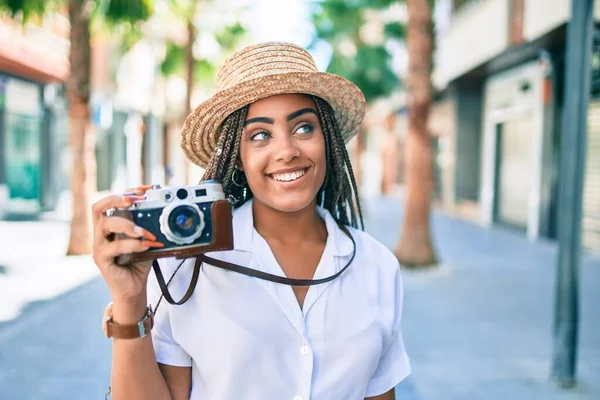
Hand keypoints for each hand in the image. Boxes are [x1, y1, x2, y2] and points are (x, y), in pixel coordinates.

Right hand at [92, 185, 164, 304]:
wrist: (134, 289)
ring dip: (128, 224)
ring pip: (104, 224)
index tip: (145, 189)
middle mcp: (101, 233)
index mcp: (110, 225)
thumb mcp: (147, 240)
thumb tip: (165, 211)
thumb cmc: (139, 263)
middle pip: (98, 207)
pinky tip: (146, 246)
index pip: (111, 202)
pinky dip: (133, 244)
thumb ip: (150, 227)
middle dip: (117, 199)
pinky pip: (114, 246)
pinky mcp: (101, 259)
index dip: (127, 191)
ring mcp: (99, 246)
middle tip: (135, 200)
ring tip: (144, 231)